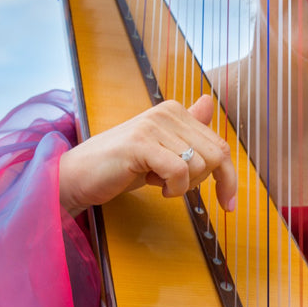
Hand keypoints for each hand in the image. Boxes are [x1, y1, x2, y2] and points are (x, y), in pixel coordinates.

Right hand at [59, 95, 236, 215]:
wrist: (79, 175)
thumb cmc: (123, 165)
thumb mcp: (162, 149)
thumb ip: (187, 129)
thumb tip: (208, 101)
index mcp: (176, 111)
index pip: (220, 146)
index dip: (228, 178)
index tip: (229, 205)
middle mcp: (167, 112)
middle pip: (216, 156)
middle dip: (202, 183)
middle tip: (173, 186)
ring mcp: (153, 126)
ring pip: (199, 166)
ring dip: (182, 186)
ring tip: (156, 181)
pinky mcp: (141, 144)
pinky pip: (179, 172)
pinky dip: (173, 188)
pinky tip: (154, 186)